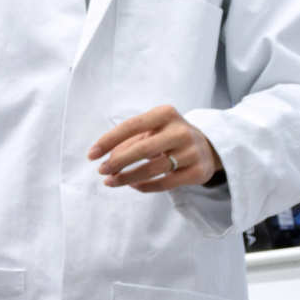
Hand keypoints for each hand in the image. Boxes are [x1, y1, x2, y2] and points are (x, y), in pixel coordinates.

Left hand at [89, 106, 219, 190]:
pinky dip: (144, 186)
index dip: (108, 141)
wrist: (208, 146)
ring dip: (127, 177)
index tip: (91, 155)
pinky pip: (165, 183)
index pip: (131, 126)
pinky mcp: (198, 172)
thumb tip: (106, 160)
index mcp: (166, 114)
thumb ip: (128, 141)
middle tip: (101, 171)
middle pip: (142, 149)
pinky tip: (133, 185)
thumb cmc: (168, 136)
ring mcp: (192, 152)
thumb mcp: (151, 130)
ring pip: (153, 169)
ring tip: (111, 182)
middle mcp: (181, 131)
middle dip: (117, 162)